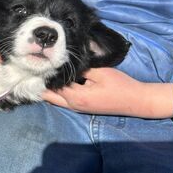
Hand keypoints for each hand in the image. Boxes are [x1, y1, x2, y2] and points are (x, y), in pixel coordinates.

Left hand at [42, 67, 172, 118]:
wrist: (135, 101)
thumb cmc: (120, 85)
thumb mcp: (100, 72)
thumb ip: (81, 69)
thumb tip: (66, 63)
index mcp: (77, 97)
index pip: (54, 86)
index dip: (46, 75)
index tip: (39, 64)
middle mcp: (73, 105)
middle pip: (49, 96)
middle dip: (42, 85)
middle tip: (36, 71)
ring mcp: (77, 109)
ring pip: (55, 100)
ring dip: (49, 89)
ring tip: (44, 75)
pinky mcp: (81, 108)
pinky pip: (63, 101)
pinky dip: (58, 93)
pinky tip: (56, 82)